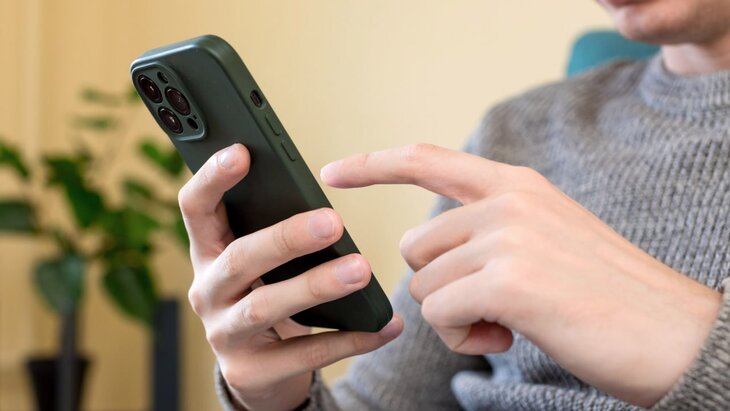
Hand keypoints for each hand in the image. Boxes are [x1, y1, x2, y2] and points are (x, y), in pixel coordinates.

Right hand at [180, 144, 402, 410]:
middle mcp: (208, 289)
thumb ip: (274, 227)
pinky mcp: (251, 372)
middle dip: (286, 238)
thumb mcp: (263, 260)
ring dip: (317, 285)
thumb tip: (322, 202)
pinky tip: (384, 325)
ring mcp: (224, 333)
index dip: (213, 178)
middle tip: (334, 221)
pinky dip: (349, 338)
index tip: (242, 151)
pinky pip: (304, 354)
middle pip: (240, 257)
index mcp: (209, 250)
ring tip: (361, 270)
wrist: (260, 370)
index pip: (195, 207)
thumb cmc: (267, 292)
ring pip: (267, 306)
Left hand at [321, 143, 721, 406]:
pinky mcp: (507, 279)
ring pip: (424, 284)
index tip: (333, 171)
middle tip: (490, 306)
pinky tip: (507, 335)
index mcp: (517, 185)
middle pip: (416, 246)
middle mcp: (507, 201)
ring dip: (455, 315)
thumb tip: (430, 255)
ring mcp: (507, 236)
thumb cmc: (604, 296)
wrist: (673, 334)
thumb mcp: (545, 238)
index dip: (374, 165)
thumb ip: (489, 231)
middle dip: (439, 285)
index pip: (427, 160)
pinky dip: (463, 336)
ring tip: (508, 320)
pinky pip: (440, 314)